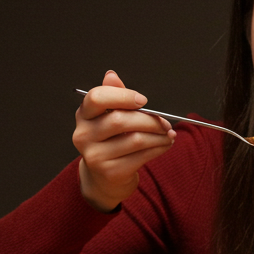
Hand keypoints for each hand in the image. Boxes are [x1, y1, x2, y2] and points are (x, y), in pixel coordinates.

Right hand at [73, 70, 175, 211]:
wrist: (105, 178)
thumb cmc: (111, 140)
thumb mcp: (109, 116)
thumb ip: (114, 96)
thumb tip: (111, 75)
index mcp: (83, 115)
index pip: (97, 98)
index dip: (123, 96)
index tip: (143, 100)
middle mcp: (84, 135)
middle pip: (121, 120)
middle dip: (150, 120)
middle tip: (166, 122)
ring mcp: (95, 156)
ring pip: (135, 139)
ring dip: (159, 136)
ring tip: (169, 134)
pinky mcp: (110, 172)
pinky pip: (141, 156)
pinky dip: (159, 148)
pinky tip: (165, 144)